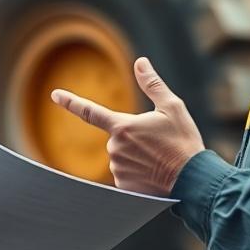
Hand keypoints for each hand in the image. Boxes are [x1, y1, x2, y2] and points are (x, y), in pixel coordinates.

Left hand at [51, 57, 204, 194]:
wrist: (194, 180)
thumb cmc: (184, 141)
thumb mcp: (172, 107)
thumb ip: (152, 84)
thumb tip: (140, 62)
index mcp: (123, 127)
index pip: (89, 111)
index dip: (70, 102)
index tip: (55, 95)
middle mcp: (115, 148)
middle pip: (117, 137)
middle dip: (133, 137)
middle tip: (158, 144)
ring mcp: (118, 169)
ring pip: (121, 156)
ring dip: (136, 156)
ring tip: (159, 160)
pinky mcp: (123, 187)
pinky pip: (125, 175)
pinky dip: (137, 173)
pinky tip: (154, 175)